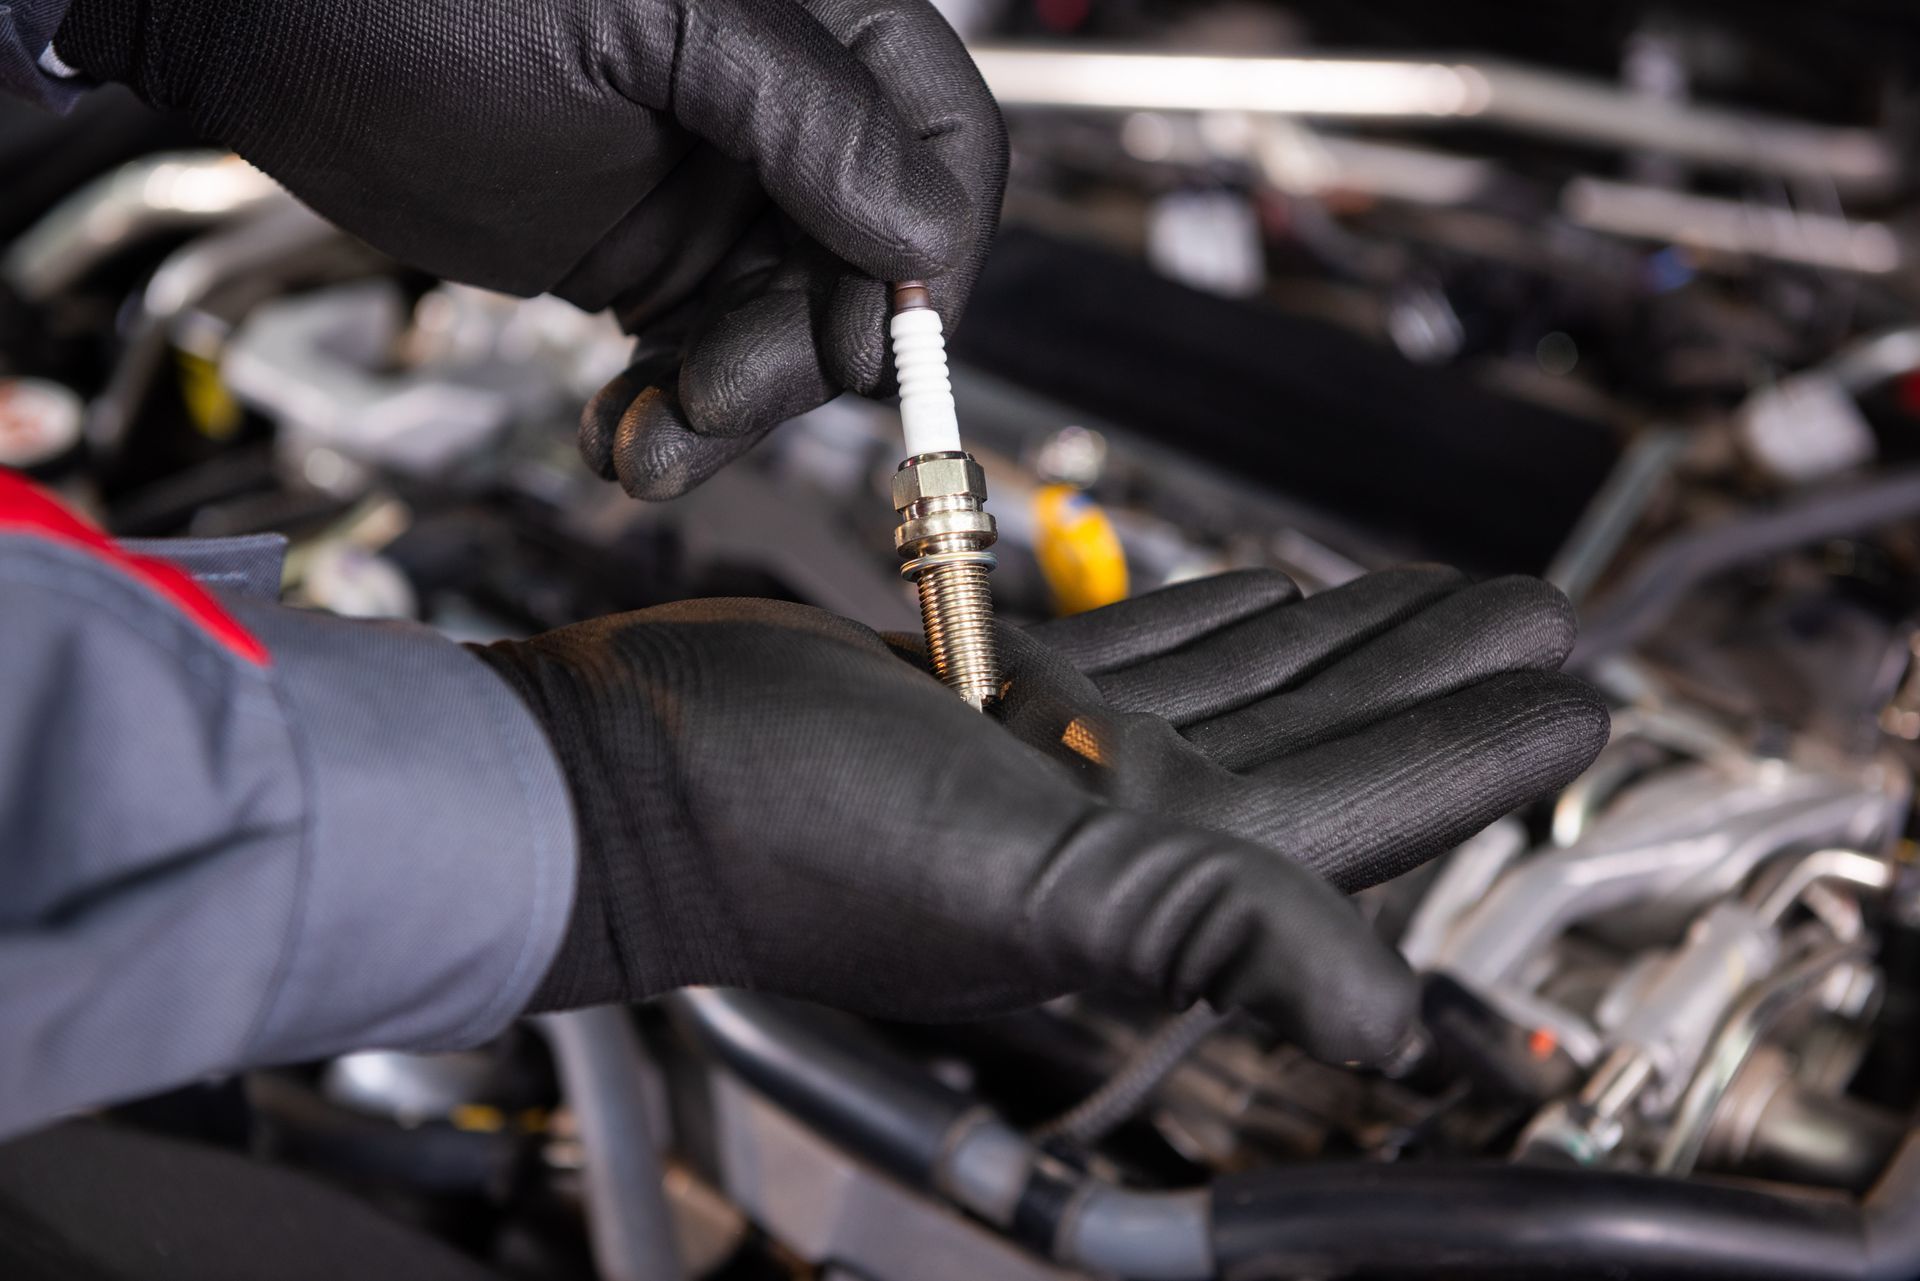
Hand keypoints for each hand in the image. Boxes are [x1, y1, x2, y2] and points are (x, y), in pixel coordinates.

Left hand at [56, 0, 1003, 498]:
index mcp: (812, 22)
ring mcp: (716, 189)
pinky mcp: (648, 255)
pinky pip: (707, 358)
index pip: (943, 145)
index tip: (876, 346)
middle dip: (804, 356)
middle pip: (871, 266)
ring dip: (734, 412)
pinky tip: (620, 435)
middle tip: (716, 399)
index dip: (929, 261)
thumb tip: (922, 232)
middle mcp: (779, 111)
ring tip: (646, 447)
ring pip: (792, 332)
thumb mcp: (642, 24)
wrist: (262, 26)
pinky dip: (677, 416)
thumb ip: (802, 112)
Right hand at [472, 570, 1605, 1064]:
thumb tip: (1393, 1023)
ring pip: (1244, 684)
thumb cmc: (787, 832)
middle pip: (1325, 739)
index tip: (1575, 699)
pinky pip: (1136, 648)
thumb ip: (1212, 931)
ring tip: (1429, 589)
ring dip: (1341, 640)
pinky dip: (1211, 618)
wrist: (630, 772)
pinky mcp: (990, 696)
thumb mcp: (1023, 876)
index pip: (1360, 814)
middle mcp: (1119, 821)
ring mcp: (1056, 757)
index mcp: (1150, 868)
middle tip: (1539, 617)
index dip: (1476, 759)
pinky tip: (1259, 588)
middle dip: (1433, 682)